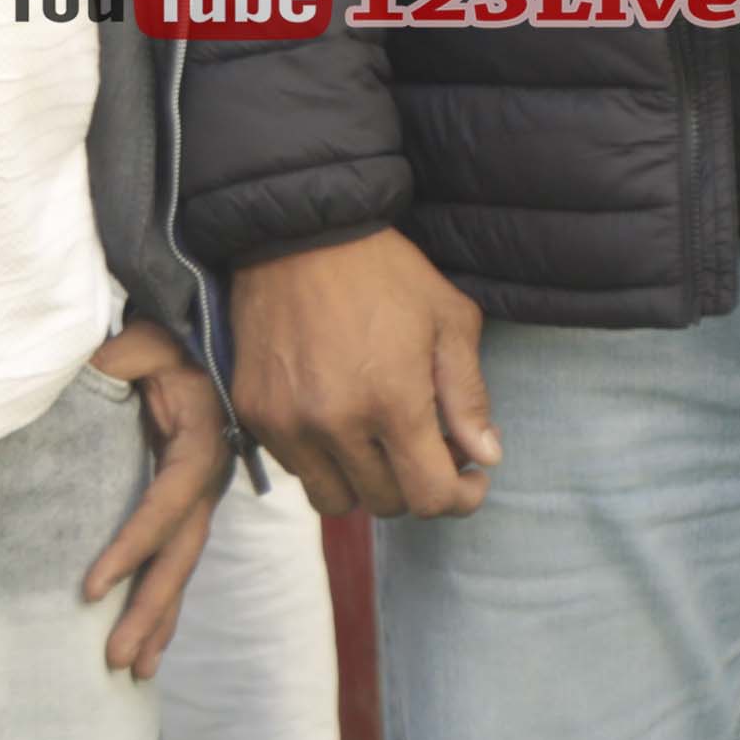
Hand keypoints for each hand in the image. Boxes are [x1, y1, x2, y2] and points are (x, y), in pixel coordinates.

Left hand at [79, 323, 234, 673]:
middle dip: (151, 609)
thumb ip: (121, 358)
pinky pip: (176, 558)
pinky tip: (149, 640)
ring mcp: (201, 497)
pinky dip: (164, 602)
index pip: (164, 505)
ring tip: (134, 671)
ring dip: (160, 619)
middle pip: (180, 555)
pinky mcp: (188, 504)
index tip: (90, 589)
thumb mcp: (150, 340)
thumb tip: (89, 371)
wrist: (211, 337)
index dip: (131, 548)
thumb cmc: (176, 339)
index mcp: (199, 445)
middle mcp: (207, 480)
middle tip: (117, 660)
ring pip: (182, 566)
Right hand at [230, 231, 499, 516]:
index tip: (472, 478)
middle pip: (385, 503)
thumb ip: (469, 396)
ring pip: (334, 500)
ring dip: (367, 483)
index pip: (429, 496)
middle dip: (418, 484)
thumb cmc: (387, 273)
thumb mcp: (450, 321)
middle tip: (432, 446)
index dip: (461, 498)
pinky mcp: (254, 415)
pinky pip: (296, 470)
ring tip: (384, 442)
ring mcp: (287, 424)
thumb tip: (485, 457)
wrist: (299, 235)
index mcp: (392, 401)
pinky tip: (343, 422)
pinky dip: (325, 461)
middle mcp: (335, 424)